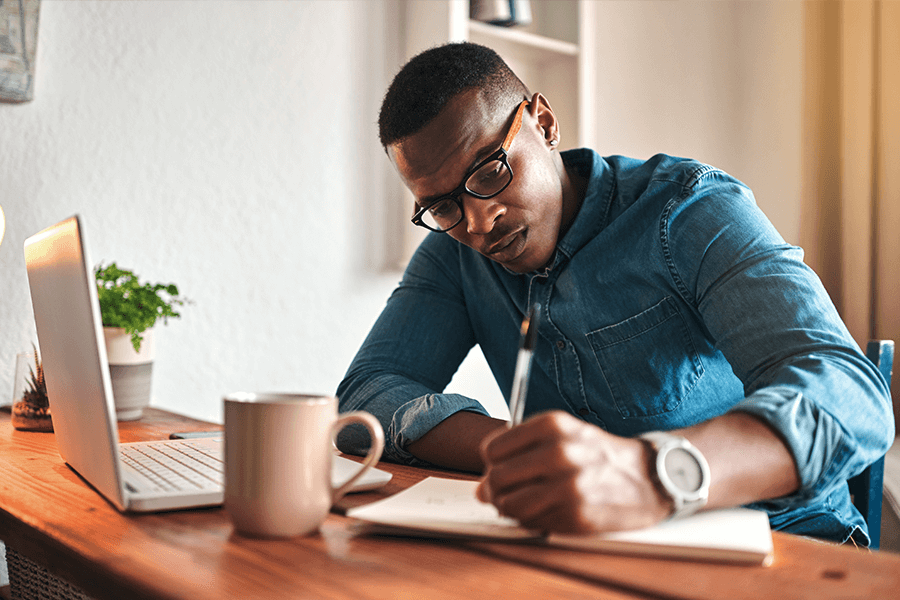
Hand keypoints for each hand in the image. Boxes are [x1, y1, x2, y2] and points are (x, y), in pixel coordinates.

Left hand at [476, 411, 671, 533]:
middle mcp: (559, 453)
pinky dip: (529, 520)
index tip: (503, 465)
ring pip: (509, 504)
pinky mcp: (574, 515)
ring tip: (524, 501)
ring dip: (509, 507)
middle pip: (497, 478)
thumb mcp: (563, 433)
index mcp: (553, 425)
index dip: (493, 461)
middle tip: (507, 490)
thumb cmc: (597, 454)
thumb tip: (481, 488)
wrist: (646, 478)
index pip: (493, 449)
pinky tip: (544, 509)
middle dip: (496, 488)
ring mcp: (567, 486)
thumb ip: (519, 451)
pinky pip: (530, 522)